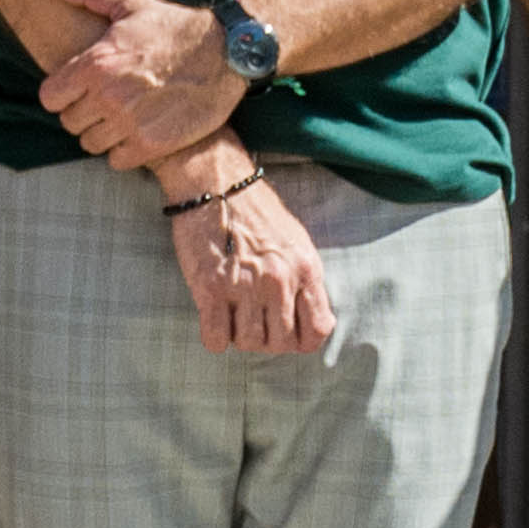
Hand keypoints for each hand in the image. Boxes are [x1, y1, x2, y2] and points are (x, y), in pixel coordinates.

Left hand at [38, 0, 245, 168]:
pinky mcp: (152, 144)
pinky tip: (139, 131)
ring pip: (91, 144)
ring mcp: (130, 123)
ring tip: (122, 117)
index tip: (79, 88)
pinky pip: (117, 160)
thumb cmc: (174, 27)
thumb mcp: (129, 3)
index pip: (50, 98)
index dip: (62, 93)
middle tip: (105, 102)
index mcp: (96, 64)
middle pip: (70, 122)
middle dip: (83, 113)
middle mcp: (108, 96)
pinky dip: (125, 151)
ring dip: (103, 133)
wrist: (227, 52)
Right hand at [164, 160, 337, 357]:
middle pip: (281, 343)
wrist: (218, 183)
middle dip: (268, 339)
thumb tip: (311, 321)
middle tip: (255, 321)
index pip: (318, 331)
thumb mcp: (297, 243)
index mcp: (305, 269)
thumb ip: (306, 282)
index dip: (302, 339)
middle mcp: (278, 281)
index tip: (288, 330)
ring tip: (234, 315)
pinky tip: (214, 318)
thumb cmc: (258, 212)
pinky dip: (214, 336)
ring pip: (249, 343)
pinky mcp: (210, 288)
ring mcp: (244, 286)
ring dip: (240, 337)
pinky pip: (216, 338)